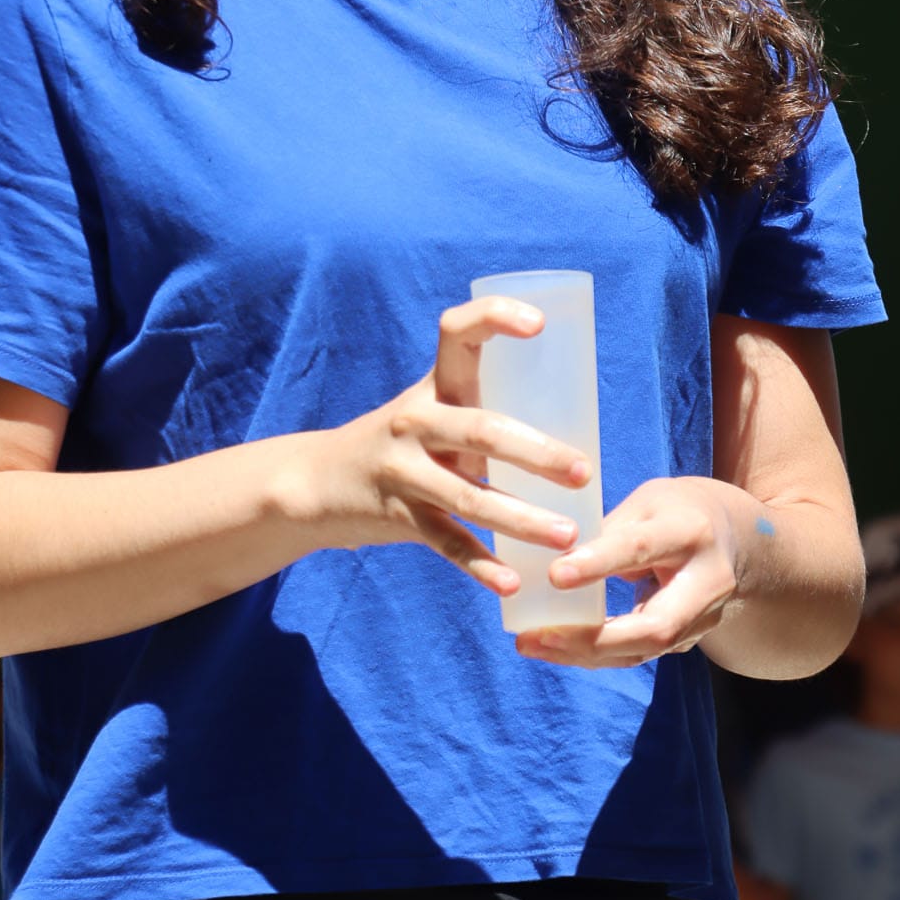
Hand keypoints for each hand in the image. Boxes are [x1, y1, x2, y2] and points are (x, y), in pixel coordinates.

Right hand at [303, 297, 593, 597]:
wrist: (316, 483)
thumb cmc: (403, 445)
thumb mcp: (431, 414)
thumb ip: (484, 416)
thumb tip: (572, 445)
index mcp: (434, 386)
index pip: (459, 332)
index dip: (495, 318)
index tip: (539, 324)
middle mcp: (416, 421)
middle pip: (483, 430)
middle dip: (538, 454)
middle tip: (583, 474)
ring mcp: (403, 470)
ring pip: (470, 497)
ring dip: (523, 520)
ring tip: (568, 537)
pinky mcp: (397, 515)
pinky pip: (447, 544)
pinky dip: (482, 566)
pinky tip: (513, 582)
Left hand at [514, 475, 745, 668]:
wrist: (736, 539)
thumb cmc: (676, 511)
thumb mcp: (646, 502)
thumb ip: (607, 530)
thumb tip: (550, 555)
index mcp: (690, 532)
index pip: (641, 549)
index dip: (599, 564)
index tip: (554, 575)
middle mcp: (706, 582)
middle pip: (654, 626)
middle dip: (591, 639)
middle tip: (535, 636)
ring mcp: (702, 619)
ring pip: (642, 650)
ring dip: (581, 654)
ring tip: (530, 645)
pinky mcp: (687, 639)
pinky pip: (636, 653)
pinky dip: (591, 654)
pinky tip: (552, 647)